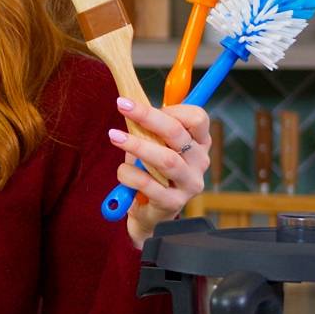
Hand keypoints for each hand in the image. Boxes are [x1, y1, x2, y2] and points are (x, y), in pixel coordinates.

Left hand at [108, 97, 211, 249]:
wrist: (150, 212)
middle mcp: (199, 162)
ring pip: (166, 159)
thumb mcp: (155, 145)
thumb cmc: (152, 172)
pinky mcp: (173, 203)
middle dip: (148, 116)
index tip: (146, 106)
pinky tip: (122, 171)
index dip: (172, 108)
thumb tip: (132, 101)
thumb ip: (150, 126)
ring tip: (114, 136)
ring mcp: (189, 184)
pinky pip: (149, 184)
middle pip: (178, 134)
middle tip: (122, 105)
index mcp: (199, 143)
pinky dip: (130, 174)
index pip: (198, 118)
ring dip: (137, 145)